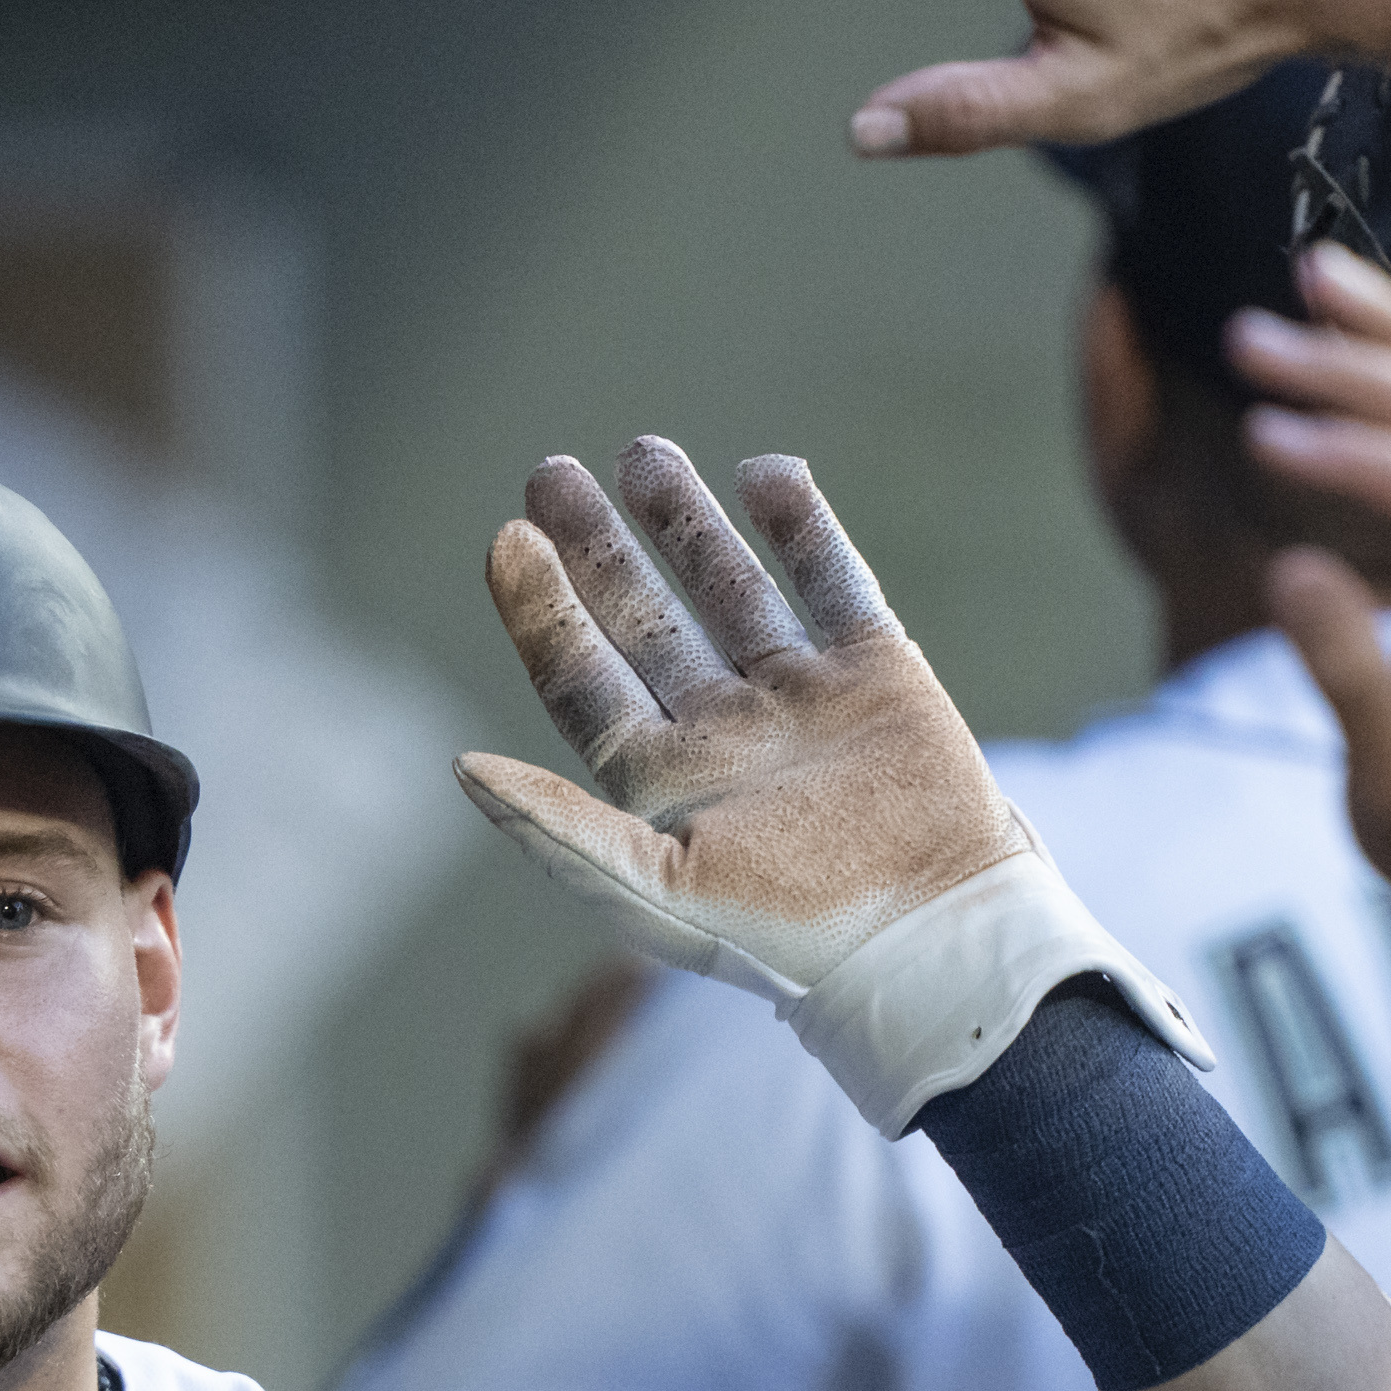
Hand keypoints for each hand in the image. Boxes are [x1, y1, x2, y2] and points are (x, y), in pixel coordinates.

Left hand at [462, 440, 1019, 998]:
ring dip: (686, 524)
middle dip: (597, 548)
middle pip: (643, 622)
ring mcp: (800, 702)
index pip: (581, 680)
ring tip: (643, 452)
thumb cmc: (786, 934)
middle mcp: (723, 735)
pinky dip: (803, 528)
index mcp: (662, 783)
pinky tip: (765, 474)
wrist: (931, 938)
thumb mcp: (654, 891)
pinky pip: (834, 584)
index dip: (540, 611)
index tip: (506, 539)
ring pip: (731, 591)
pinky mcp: (878, 678)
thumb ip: (556, 828)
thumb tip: (460, 770)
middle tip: (551, 472)